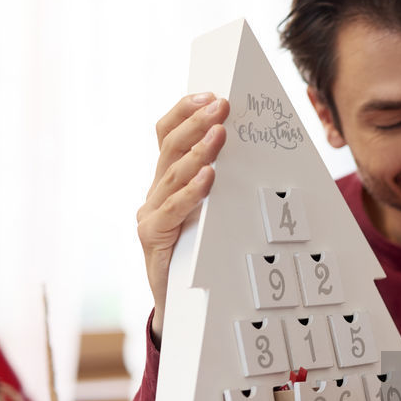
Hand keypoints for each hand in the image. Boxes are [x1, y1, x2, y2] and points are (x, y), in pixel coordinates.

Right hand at [136, 93, 229, 340]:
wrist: (183, 306)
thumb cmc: (204, 258)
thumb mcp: (215, 215)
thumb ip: (221, 188)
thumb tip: (251, 155)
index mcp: (166, 183)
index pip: (166, 136)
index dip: (184, 111)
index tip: (209, 93)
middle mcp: (154, 194)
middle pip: (168, 147)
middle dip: (195, 122)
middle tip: (221, 104)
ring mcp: (150, 215)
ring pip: (171, 174)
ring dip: (198, 151)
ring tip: (220, 133)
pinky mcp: (153, 238)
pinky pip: (173, 210)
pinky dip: (192, 191)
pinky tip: (209, 176)